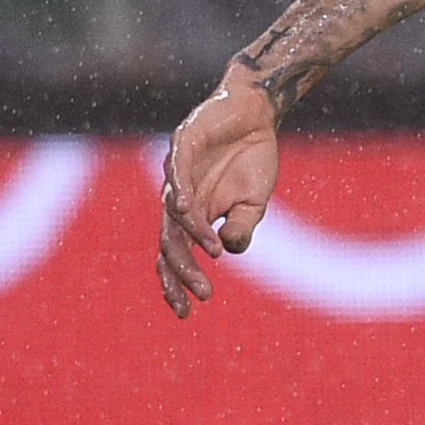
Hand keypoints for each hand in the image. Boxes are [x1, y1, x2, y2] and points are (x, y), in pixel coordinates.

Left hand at [157, 70, 285, 320]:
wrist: (255, 113)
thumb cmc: (252, 158)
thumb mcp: (254, 202)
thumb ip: (241, 226)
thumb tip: (230, 250)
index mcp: (194, 217)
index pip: (175, 256)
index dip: (177, 283)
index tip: (188, 311)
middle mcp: (179, 199)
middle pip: (168, 242)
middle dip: (182, 271)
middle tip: (202, 292)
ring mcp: (178, 173)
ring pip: (173, 213)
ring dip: (191, 234)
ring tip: (212, 251)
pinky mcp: (182, 145)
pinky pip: (175, 172)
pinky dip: (180, 193)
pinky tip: (188, 209)